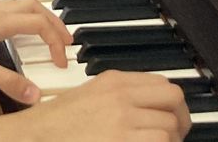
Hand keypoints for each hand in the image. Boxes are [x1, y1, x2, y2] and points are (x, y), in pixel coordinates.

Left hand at [0, 0, 72, 103]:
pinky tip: (22, 32)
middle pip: (35, 7)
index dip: (56, 42)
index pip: (40, 24)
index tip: (61, 62)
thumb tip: (35, 94)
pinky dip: (26, 18)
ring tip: (52, 33)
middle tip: (68, 41)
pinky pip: (11, 11)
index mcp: (0, 21)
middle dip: (56, 22)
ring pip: (23, 6)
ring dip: (42, 16)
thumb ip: (9, 82)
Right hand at [18, 71, 190, 141]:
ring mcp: (122, 121)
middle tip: (175, 134)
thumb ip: (121, 94)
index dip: (173, 104)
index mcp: (114, 81)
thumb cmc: (58, 122)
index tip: (173, 115)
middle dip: (180, 119)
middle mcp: (122, 96)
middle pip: (173, 100)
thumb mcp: (91, 94)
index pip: (163, 84)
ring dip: (168, 141)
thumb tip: (151, 105)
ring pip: (169, 128)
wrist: (36, 136)